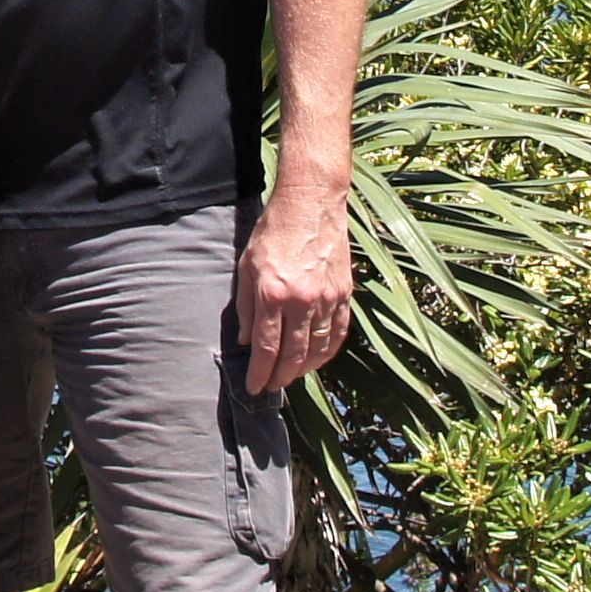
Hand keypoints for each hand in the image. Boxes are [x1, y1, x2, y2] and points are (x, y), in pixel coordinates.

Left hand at [234, 184, 352, 396]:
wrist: (311, 202)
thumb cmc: (274, 231)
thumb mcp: (247, 267)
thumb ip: (246, 308)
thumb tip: (247, 341)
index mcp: (274, 295)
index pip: (266, 349)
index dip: (260, 375)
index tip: (255, 389)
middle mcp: (302, 301)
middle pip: (293, 356)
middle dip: (280, 378)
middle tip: (271, 387)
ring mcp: (327, 298)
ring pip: (318, 350)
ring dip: (304, 370)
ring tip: (291, 376)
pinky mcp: (344, 293)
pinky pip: (338, 333)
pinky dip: (327, 352)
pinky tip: (317, 359)